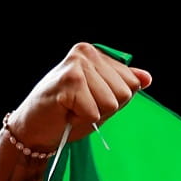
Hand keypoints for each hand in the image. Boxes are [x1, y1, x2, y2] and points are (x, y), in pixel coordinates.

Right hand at [6, 43, 152, 149]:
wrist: (33, 129)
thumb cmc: (66, 113)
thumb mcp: (100, 98)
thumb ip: (122, 86)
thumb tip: (147, 78)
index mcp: (96, 53)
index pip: (132, 83)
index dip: (114, 101)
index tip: (90, 100)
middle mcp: (86, 52)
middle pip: (124, 93)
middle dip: (104, 109)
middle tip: (79, 106)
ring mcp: (77, 64)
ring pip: (111, 103)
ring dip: (92, 114)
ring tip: (72, 108)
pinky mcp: (69, 80)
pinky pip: (94, 112)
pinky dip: (80, 119)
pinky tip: (65, 112)